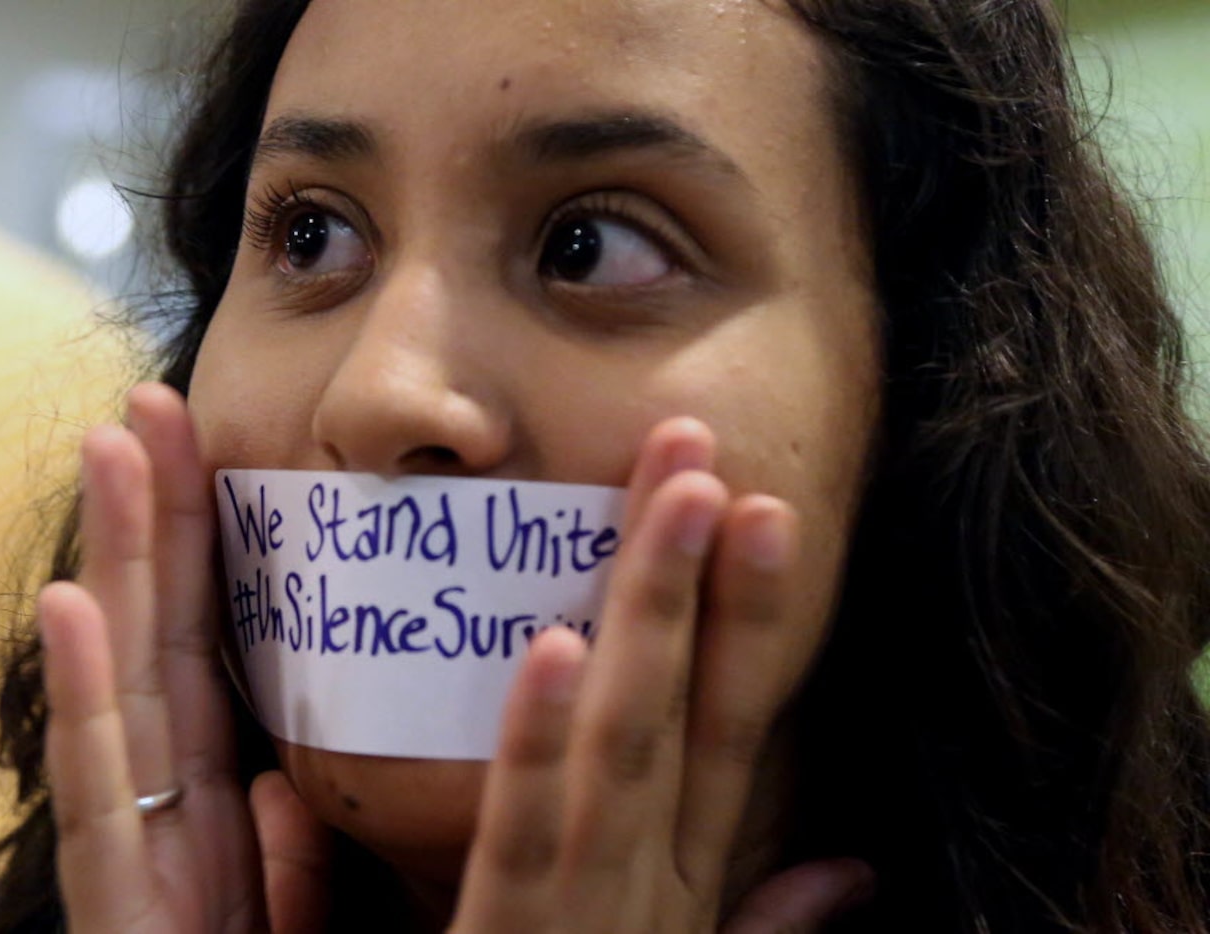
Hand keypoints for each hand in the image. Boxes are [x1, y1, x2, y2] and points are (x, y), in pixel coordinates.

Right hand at [38, 383, 332, 933]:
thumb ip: (290, 871)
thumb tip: (287, 793)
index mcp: (225, 826)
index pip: (216, 667)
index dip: (206, 558)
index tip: (208, 446)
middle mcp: (169, 832)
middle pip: (164, 653)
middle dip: (155, 526)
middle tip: (151, 399)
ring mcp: (133, 872)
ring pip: (125, 697)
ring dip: (119, 566)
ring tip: (114, 446)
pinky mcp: (123, 927)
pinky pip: (105, 810)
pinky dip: (87, 705)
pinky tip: (75, 607)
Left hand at [450, 417, 871, 931]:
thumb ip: (760, 920)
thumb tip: (854, 866)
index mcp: (672, 877)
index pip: (727, 728)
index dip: (753, 619)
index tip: (765, 507)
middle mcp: (648, 879)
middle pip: (684, 707)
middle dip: (700, 577)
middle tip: (702, 449)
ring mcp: (589, 910)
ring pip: (628, 742)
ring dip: (656, 617)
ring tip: (678, 499)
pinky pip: (527, 838)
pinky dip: (546, 744)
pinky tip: (559, 647)